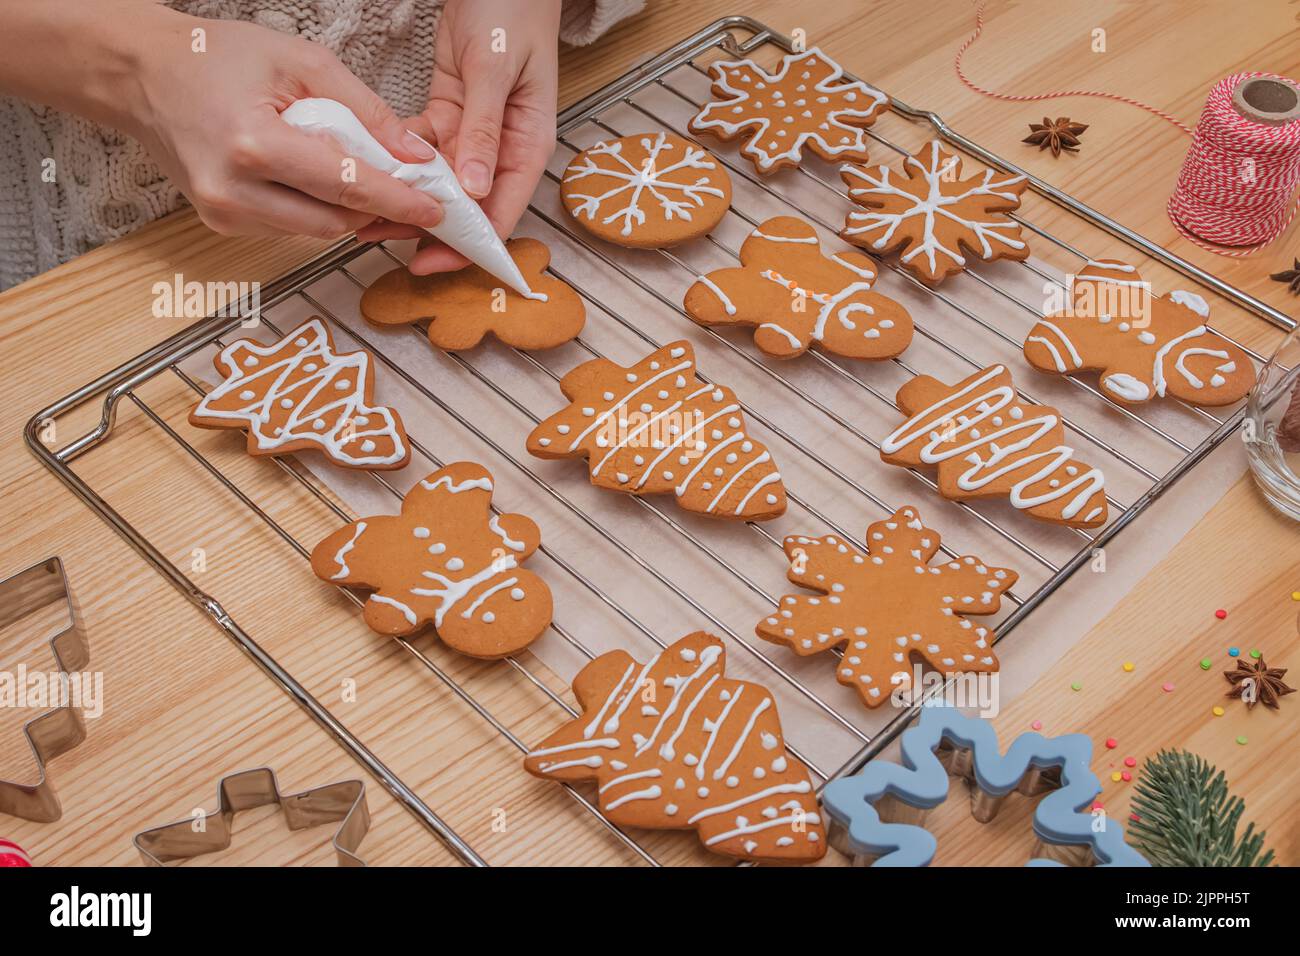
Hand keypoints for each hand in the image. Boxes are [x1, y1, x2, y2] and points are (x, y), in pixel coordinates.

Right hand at [125, 9, 445, 238]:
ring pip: (315, 231)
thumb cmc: (215, 58)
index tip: (434, 210)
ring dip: (349, 211)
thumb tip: (414, 154)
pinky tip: (321, 181)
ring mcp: (224, 213)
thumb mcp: (301, 63)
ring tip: (367, 179)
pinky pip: (289, 227)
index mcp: (253, 145)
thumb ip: (366, 110)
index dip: (398, 201)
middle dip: (379, 210)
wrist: (143, 75)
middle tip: (411, 192)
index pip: (347, 186)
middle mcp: (234, 191)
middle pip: (335, 220)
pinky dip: (315, 209)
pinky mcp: (222, 223)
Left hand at [357, 0, 560, 273]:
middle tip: (381, 239)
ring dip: (405, 196)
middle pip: (467, 205)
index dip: (468, 244)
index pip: (502, 211)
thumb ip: (485, 130)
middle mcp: (503, 147)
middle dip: (427, 227)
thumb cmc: (511, 12)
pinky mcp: (451, 114)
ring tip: (363, 212)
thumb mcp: (495, 70)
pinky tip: (369, 168)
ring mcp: (476, 133)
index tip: (432, 263)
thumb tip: (474, 189)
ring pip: (440, 182)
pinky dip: (398, 160)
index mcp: (528, 144)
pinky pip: (422, 149)